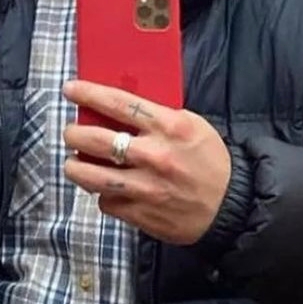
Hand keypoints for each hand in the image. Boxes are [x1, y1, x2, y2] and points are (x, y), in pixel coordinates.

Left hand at [62, 79, 230, 244]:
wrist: (231, 205)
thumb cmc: (210, 161)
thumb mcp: (192, 126)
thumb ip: (158, 117)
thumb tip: (119, 109)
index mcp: (169, 126)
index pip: (119, 103)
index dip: (88, 94)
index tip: (71, 90)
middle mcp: (154, 155)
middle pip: (96, 139)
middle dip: (74, 134)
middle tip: (71, 133)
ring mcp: (145, 187)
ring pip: (91, 176)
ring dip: (75, 168)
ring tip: (74, 164)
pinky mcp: (141, 213)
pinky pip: (106, 201)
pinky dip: (103, 194)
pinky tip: (106, 189)